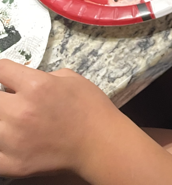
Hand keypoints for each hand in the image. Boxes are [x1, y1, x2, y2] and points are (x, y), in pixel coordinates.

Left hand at [0, 60, 120, 177]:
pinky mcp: (14, 164)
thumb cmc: (89, 105)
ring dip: (2, 120)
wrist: (100, 142)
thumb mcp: (69, 77)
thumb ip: (41, 76)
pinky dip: (0, 146)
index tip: (6, 76)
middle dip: (2, 96)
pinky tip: (10, 141)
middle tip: (13, 100)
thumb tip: (19, 82)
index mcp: (36, 85)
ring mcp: (14, 140)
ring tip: (14, 120)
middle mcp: (20, 111)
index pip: (1, 69)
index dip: (3, 70)